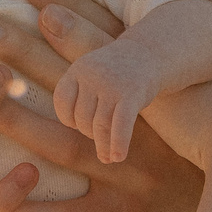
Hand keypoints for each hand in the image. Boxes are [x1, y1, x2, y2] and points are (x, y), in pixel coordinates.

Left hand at [0, 0, 206, 211]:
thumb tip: (126, 30)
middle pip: (72, 81)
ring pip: (67, 144)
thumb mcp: (189, 102)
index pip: (103, 42)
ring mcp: (129, 172)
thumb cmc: (207, 151)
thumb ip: (152, 71)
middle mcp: (139, 128)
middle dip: (22, 49)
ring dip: (20, 121)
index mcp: (150, 96)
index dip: (68, 10)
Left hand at [51, 40, 158, 166]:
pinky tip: (117, 157)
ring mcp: (111, 84)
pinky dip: (118, 143)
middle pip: (81, 117)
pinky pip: (120, 125)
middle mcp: (92, 75)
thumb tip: (72, 131)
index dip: (68, 118)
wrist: (150, 53)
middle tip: (100, 137)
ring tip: (107, 157)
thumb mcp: (93, 72)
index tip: (78, 125)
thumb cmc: (118, 71)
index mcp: (78, 69)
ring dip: (103, 145)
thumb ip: (80, 95)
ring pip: (99, 125)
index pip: (61, 101)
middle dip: (89, 132)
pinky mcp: (132, 93)